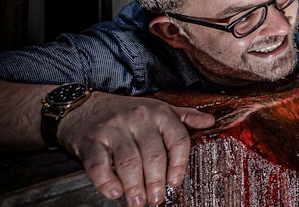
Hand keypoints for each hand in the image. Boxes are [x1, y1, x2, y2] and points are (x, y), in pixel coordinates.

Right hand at [59, 92, 214, 206]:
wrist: (83, 107)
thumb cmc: (126, 112)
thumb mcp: (158, 108)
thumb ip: (184, 116)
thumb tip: (210, 122)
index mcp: (159, 112)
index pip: (177, 139)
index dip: (179, 164)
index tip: (175, 182)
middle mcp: (138, 118)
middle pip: (153, 154)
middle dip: (156, 181)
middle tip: (156, 199)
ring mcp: (113, 128)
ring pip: (129, 162)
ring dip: (135, 187)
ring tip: (138, 202)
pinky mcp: (91, 140)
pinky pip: (99, 164)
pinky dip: (107, 182)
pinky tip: (115, 193)